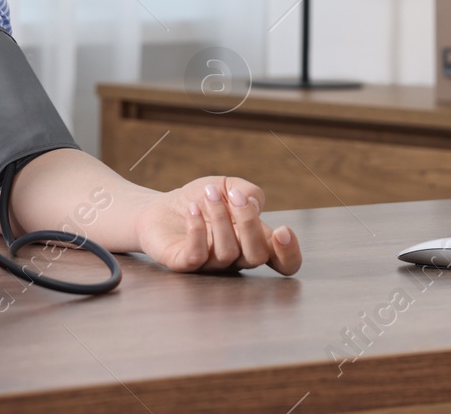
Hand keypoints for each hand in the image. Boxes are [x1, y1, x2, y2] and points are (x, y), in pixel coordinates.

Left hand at [134, 175, 299, 275]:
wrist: (161, 207)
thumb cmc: (200, 199)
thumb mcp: (228, 186)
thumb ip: (250, 191)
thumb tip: (255, 205)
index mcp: (253, 242)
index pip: (283, 263)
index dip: (289, 254)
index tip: (282, 230)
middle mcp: (236, 259)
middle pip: (256, 256)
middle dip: (248, 221)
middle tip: (232, 195)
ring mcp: (210, 265)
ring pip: (227, 253)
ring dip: (219, 218)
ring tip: (208, 195)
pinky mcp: (184, 264)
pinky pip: (196, 256)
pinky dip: (196, 230)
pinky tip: (192, 210)